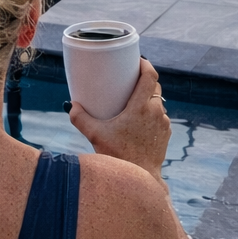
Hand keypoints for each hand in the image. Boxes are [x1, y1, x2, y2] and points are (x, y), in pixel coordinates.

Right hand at [68, 59, 171, 176]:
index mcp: (141, 107)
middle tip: (131, 79)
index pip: (150, 77)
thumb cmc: (118, 155)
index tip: (138, 60)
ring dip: (149, 98)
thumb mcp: (95, 135)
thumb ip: (80, 118)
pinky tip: (141, 118)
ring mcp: (163, 124)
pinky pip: (160, 116)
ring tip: (134, 99)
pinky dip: (152, 113)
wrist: (140, 178)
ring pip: (159, 102)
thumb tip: (71, 105)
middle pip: (155, 87)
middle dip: (145, 80)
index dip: (146, 65)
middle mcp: (156, 112)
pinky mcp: (165, 134)